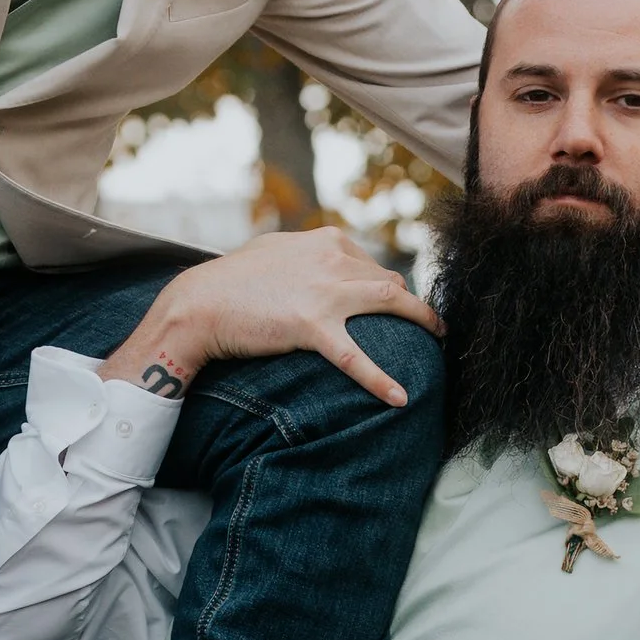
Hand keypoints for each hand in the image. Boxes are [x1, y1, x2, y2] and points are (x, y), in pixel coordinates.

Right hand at [100, 229, 441, 410]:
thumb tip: (315, 255)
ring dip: (422, 320)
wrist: (200, 303)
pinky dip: (380, 379)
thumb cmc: (230, 281)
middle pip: (389, 281)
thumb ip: (302, 253)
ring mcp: (326, 291)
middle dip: (410, 304)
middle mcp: (333, 260)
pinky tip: (400, 398)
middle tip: (427, 325)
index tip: (392, 304)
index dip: (385, 286)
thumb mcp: (272, 251)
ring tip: (439, 340)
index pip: (371, 263)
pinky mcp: (312, 325)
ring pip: (390, 302)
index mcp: (326, 241)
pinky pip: (355, 356)